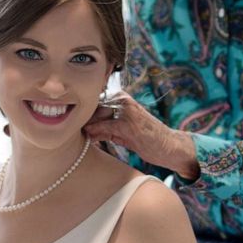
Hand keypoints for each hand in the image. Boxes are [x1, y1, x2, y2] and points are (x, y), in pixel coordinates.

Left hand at [84, 91, 198, 179]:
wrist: (169, 145)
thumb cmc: (146, 138)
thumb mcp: (123, 131)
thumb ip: (105, 128)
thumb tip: (85, 131)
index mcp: (120, 97)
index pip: (93, 102)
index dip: (82, 113)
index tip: (73, 123)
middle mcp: (122, 99)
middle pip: (91, 107)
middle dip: (81, 120)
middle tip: (73, 131)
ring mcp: (125, 110)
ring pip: (94, 115)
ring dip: (85, 127)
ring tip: (81, 136)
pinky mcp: (127, 124)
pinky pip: (103, 127)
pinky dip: (94, 133)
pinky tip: (90, 140)